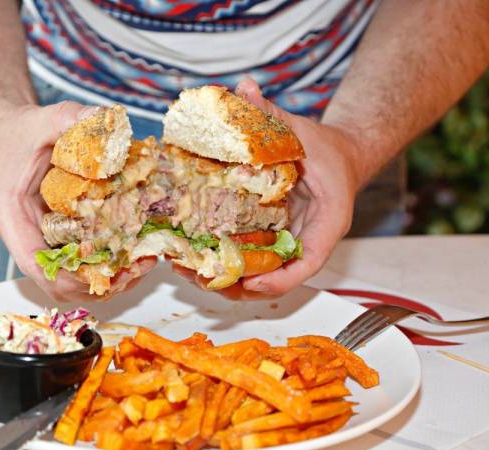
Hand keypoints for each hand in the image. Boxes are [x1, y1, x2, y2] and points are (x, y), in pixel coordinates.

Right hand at [0, 101, 155, 301]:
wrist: (9, 136)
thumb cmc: (18, 136)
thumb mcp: (43, 120)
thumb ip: (69, 118)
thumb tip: (104, 120)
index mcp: (12, 217)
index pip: (35, 264)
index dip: (70, 278)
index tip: (108, 274)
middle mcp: (26, 237)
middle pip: (58, 283)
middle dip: (99, 283)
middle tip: (138, 268)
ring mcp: (43, 241)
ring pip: (72, 280)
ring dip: (108, 278)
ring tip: (142, 263)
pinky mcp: (60, 239)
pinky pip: (82, 262)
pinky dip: (107, 263)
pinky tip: (133, 250)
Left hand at [184, 77, 362, 298]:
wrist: (338, 157)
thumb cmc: (324, 148)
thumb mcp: (301, 130)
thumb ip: (272, 114)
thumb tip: (244, 87)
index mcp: (326, 222)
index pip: (309, 262)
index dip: (281, 279)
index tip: (251, 282)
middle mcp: (308, 241)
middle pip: (277, 280)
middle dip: (239, 286)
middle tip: (198, 277)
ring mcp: (290, 245)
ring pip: (261, 279)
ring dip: (226, 282)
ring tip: (186, 271)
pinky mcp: (275, 242)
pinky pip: (252, 263)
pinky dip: (226, 267)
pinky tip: (194, 259)